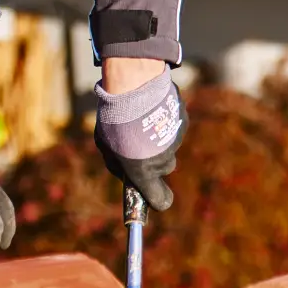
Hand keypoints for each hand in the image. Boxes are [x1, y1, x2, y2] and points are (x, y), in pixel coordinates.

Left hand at [94, 65, 185, 210]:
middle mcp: (163, 160)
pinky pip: (173, 127)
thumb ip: (115, 162)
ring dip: (157, 138)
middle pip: (163, 168)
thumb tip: (123, 169)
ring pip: (168, 146)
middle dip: (153, 161)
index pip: (160, 200)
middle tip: (138, 144)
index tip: (156, 200)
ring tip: (141, 120)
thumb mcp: (105, 144)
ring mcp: (175, 141)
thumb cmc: (114, 117)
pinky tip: (152, 108)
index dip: (158, 200)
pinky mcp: (182, 122)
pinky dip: (165, 122)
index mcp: (143, 171)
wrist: (134, 86)